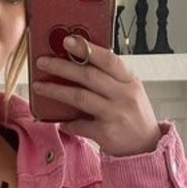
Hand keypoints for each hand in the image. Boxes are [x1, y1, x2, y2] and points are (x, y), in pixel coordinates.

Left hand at [34, 36, 160, 156]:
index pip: (108, 59)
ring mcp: (116, 114)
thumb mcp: (130, 90)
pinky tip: (59, 121)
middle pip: (88, 76)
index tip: (68, 40)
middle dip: (62, 67)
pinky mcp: (107, 133)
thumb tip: (79, 61)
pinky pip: (80, 125)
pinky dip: (67, 123)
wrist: (147, 146)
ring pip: (80, 97)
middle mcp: (124, 95)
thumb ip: (111, 77)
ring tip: (39, 86)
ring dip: (56, 91)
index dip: (87, 48)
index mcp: (130, 80)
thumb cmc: (134, 115)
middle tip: (43, 62)